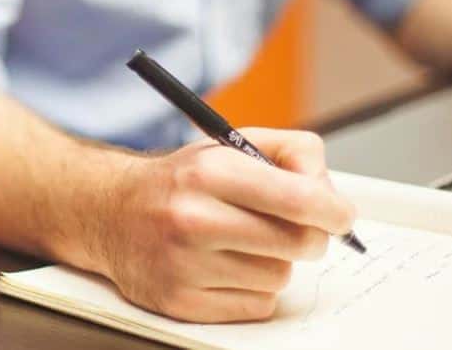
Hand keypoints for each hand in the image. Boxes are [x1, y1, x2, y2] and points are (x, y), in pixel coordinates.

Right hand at [93, 128, 355, 322]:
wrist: (110, 212)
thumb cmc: (181, 180)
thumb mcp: (230, 145)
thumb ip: (291, 152)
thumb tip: (331, 192)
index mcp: (209, 172)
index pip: (298, 199)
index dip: (333, 210)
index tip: (341, 216)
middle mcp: (193, 218)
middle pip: (298, 243)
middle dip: (310, 236)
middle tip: (297, 228)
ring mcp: (184, 265)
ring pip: (279, 277)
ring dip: (274, 262)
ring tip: (242, 243)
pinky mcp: (180, 302)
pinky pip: (256, 305)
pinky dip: (253, 289)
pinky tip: (227, 266)